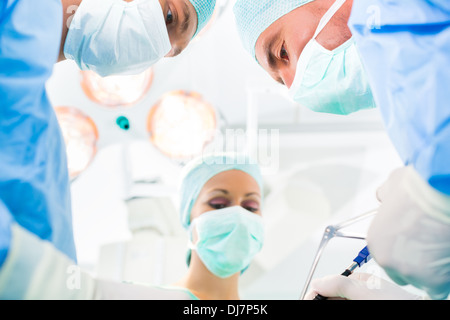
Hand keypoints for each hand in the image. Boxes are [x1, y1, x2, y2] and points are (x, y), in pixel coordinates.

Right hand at [304, 273, 422, 299]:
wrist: (415, 312)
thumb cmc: (394, 301)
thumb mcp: (364, 291)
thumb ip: (339, 284)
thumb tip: (317, 282)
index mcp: (358, 283)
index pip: (328, 285)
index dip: (315, 292)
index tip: (307, 299)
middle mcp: (357, 294)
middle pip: (329, 296)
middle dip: (319, 299)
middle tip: (310, 302)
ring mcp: (358, 302)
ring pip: (335, 301)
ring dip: (325, 302)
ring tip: (317, 301)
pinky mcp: (360, 305)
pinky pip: (344, 304)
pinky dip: (334, 304)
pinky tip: (329, 305)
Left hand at [367, 166, 449, 299]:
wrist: (440, 192)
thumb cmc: (419, 188)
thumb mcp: (391, 186)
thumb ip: (385, 197)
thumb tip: (385, 196)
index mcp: (375, 241)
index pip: (385, 253)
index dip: (401, 247)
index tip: (412, 241)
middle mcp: (387, 259)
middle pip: (399, 270)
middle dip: (412, 260)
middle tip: (426, 246)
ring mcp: (410, 272)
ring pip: (419, 278)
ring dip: (428, 269)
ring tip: (438, 248)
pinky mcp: (433, 281)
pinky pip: (437, 287)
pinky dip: (441, 278)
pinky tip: (444, 261)